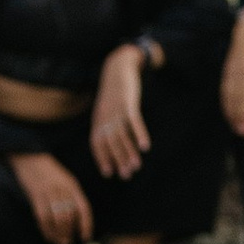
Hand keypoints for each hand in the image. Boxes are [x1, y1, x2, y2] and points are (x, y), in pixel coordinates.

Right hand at [11, 150, 92, 243]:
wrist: (29, 157)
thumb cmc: (48, 171)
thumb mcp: (65, 180)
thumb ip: (71, 196)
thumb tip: (75, 218)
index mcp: (72, 186)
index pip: (83, 209)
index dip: (86, 225)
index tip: (85, 237)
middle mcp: (62, 190)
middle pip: (70, 217)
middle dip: (69, 232)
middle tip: (67, 243)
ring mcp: (49, 193)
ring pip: (57, 219)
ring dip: (59, 234)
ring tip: (59, 242)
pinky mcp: (35, 196)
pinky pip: (43, 218)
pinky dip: (46, 230)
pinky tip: (48, 236)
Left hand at [91, 44, 150, 178]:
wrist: (117, 68)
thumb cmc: (114, 93)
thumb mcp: (107, 109)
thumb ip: (108, 125)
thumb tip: (116, 144)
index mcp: (98, 120)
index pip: (97, 143)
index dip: (102, 158)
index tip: (108, 173)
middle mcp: (104, 117)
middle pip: (109, 142)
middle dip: (117, 160)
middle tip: (126, 175)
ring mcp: (116, 111)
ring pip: (121, 135)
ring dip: (128, 152)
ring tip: (136, 166)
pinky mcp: (128, 104)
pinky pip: (134, 122)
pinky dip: (139, 134)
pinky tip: (145, 146)